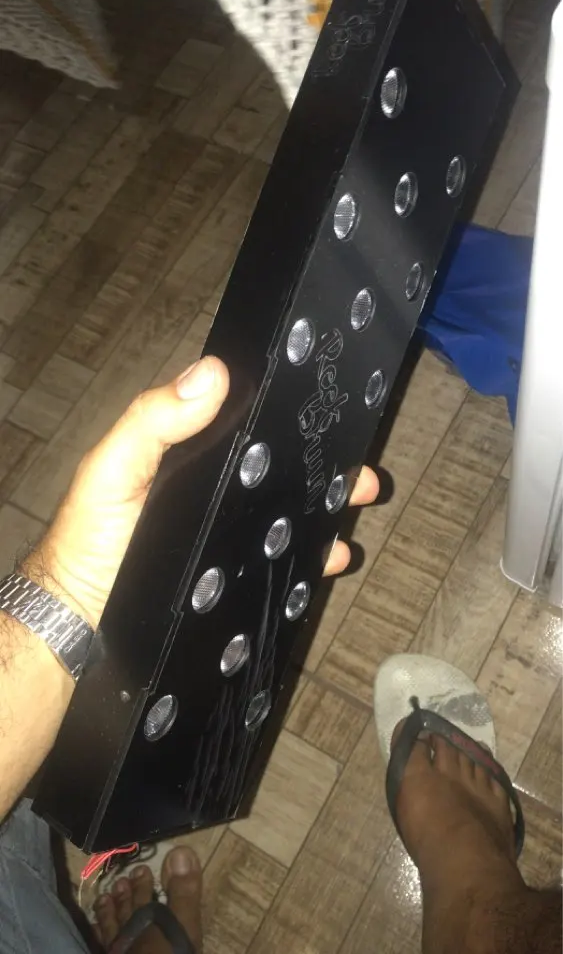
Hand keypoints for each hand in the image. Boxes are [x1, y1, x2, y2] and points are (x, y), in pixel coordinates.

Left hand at [25, 357, 378, 628]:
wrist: (83, 622)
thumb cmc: (90, 539)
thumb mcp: (114, 469)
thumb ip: (153, 421)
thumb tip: (214, 371)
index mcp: (190, 452)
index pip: (246, 421)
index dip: (287, 412)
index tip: (329, 403)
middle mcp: (216, 490)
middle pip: (281, 468)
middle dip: (324, 463)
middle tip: (360, 464)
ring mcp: (229, 534)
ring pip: (290, 512)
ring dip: (328, 505)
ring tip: (359, 499)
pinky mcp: (235, 575)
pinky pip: (283, 560)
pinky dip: (313, 557)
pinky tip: (335, 555)